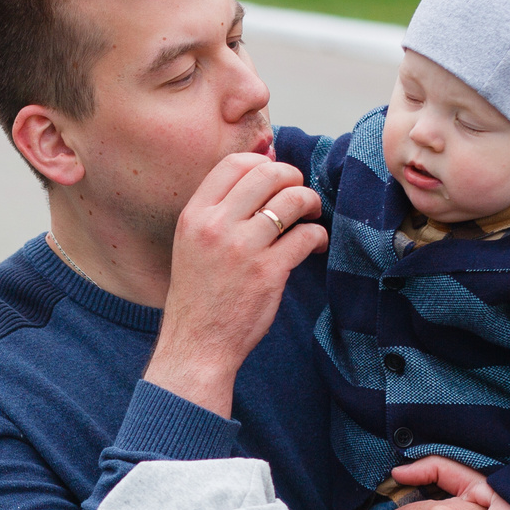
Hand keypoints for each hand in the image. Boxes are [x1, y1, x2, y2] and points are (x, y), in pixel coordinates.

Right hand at [142, 153, 325, 416]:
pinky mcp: (268, 272)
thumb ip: (218, 213)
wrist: (196, 345)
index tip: (275, 179)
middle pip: (268, 174)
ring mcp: (242, 248)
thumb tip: (260, 178)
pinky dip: (317, 236)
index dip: (264, 163)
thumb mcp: (192, 244)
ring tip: (310, 218)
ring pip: (292, 200)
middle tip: (299, 196)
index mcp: (194, 216)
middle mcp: (215, 226)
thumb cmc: (199, 296)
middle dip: (293, 179)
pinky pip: (306, 235)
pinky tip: (313, 246)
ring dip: (310, 203)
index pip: (235, 164)